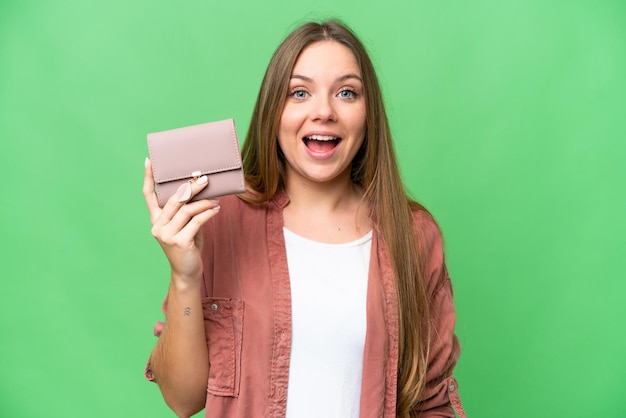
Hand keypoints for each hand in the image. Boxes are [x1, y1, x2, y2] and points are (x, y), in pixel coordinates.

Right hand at [143, 158, 220, 283]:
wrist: (187, 272)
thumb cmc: (188, 246)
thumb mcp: (185, 226)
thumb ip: (186, 211)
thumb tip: (199, 189)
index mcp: (156, 220)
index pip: (148, 195)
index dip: (148, 178)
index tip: (149, 161)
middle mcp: (157, 226)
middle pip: (174, 200)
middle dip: (190, 187)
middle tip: (204, 179)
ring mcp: (166, 234)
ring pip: (186, 210)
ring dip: (204, 202)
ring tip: (216, 198)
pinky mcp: (179, 241)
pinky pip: (196, 221)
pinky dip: (208, 213)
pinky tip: (216, 209)